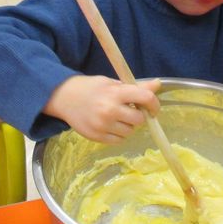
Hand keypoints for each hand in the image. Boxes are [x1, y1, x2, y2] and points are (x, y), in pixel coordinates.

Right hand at [45, 75, 160, 142]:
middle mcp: (110, 110)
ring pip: (129, 132)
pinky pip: (118, 140)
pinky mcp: (97, 137)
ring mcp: (103, 125)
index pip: (145, 98)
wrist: (64, 97)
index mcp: (116, 92)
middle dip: (138, 116)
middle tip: (129, 111)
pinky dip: (118, 134)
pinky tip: (110, 125)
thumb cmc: (91, 88)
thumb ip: (136, 87)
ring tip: (116, 117)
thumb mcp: (112, 83)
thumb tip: (158, 84)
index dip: (154, 104)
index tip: (153, 108)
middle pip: (139, 119)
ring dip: (128, 126)